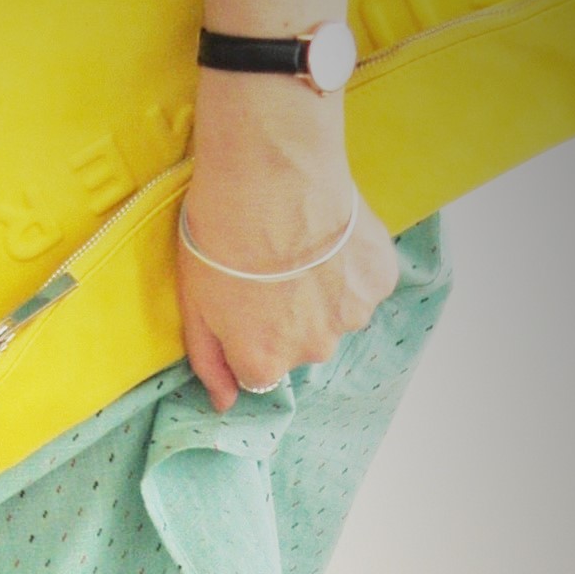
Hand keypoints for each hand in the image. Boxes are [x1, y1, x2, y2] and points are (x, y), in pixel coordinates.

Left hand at [177, 74, 397, 413]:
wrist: (269, 170)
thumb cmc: (220, 234)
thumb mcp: (194, 304)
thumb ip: (211, 362)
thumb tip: (225, 403)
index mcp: (264, 363)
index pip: (259, 370)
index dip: (250, 332)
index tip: (245, 298)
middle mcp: (312, 352)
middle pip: (301, 345)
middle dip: (288, 315)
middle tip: (272, 265)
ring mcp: (352, 317)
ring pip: (336, 314)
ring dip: (323, 289)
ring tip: (302, 245)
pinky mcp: (380, 280)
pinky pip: (364, 283)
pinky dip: (351, 265)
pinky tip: (329, 233)